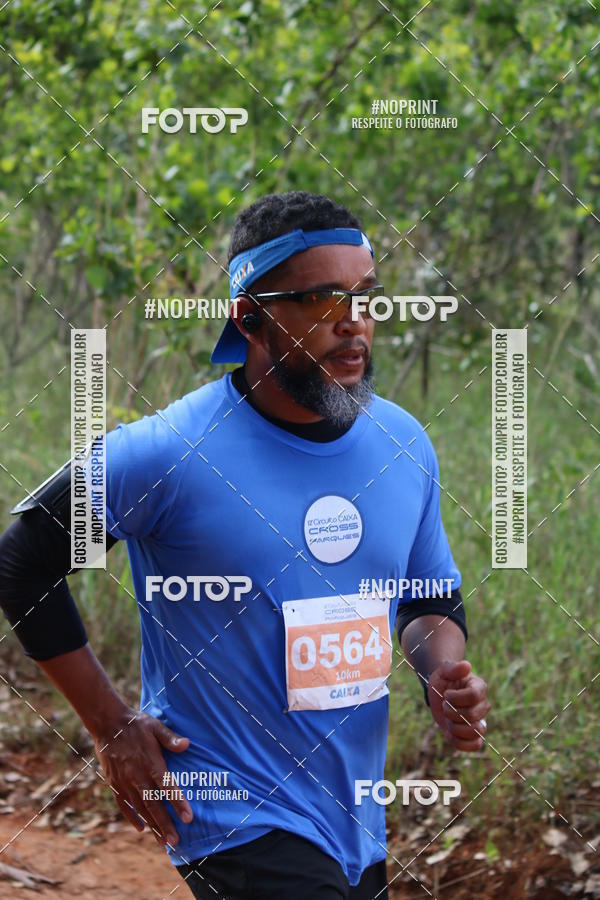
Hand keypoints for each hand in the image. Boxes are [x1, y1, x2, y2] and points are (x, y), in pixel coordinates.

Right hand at [93, 707, 192, 845]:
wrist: (107, 723)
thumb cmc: (135, 724)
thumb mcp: (155, 726)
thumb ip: (170, 738)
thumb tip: (187, 744)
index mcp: (150, 762)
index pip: (167, 787)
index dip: (178, 803)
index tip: (188, 818)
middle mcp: (137, 776)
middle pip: (153, 805)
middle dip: (165, 825)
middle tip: (176, 842)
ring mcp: (124, 782)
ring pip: (140, 809)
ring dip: (152, 826)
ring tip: (162, 842)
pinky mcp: (114, 784)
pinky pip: (123, 805)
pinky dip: (132, 818)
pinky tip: (141, 828)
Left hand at [426, 660, 489, 751]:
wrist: (440, 692)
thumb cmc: (443, 679)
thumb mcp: (443, 670)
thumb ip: (453, 668)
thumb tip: (466, 665)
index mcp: (479, 688)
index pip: (473, 696)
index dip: (456, 698)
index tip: (446, 694)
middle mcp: (483, 705)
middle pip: (472, 716)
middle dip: (451, 712)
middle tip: (444, 705)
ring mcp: (479, 721)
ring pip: (475, 732)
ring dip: (455, 727)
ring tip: (448, 719)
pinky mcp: (472, 735)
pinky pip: (475, 745)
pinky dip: (461, 742)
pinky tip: (450, 732)